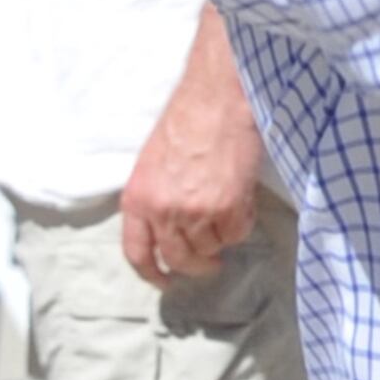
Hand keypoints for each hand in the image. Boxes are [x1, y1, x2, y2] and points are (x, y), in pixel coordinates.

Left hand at [122, 48, 265, 279]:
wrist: (216, 99)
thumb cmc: (186, 120)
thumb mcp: (152, 163)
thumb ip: (154, 199)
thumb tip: (169, 231)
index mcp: (137, 198)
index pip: (137, 253)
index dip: (152, 274)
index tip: (166, 281)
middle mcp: (162, 210)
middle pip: (179, 258)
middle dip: (196, 265)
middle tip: (210, 261)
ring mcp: (195, 212)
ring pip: (210, 249)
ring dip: (221, 237)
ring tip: (227, 210)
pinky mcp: (227, 208)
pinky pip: (237, 234)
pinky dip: (242, 223)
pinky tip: (242, 200)